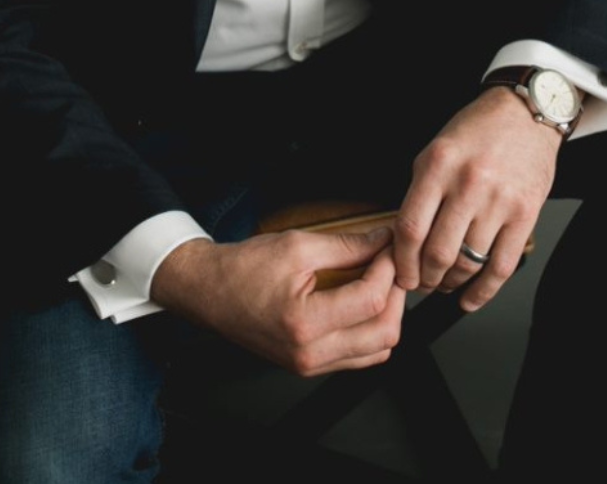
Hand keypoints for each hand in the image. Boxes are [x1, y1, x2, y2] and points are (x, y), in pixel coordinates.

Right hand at [150, 227, 405, 375]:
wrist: (210, 292)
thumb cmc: (244, 268)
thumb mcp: (297, 246)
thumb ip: (346, 246)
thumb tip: (382, 241)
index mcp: (305, 322)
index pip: (371, 301)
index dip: (387, 269)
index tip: (388, 247)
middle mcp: (310, 353)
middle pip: (384, 334)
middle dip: (396, 295)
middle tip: (391, 264)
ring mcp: (311, 365)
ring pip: (377, 351)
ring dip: (387, 315)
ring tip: (380, 282)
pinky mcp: (311, 366)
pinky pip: (358, 357)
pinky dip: (370, 330)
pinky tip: (363, 302)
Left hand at [393, 87, 560, 310]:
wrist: (524, 115)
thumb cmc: (476, 131)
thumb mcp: (435, 150)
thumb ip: (420, 191)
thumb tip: (404, 240)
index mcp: (438, 165)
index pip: (410, 227)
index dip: (401, 261)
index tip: (399, 274)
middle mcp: (468, 183)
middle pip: (438, 252)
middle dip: (424, 278)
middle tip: (420, 284)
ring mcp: (499, 201)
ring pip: (468, 262)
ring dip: (450, 284)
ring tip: (443, 285)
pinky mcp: (525, 215)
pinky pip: (502, 266)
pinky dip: (483, 291)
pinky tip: (469, 298)